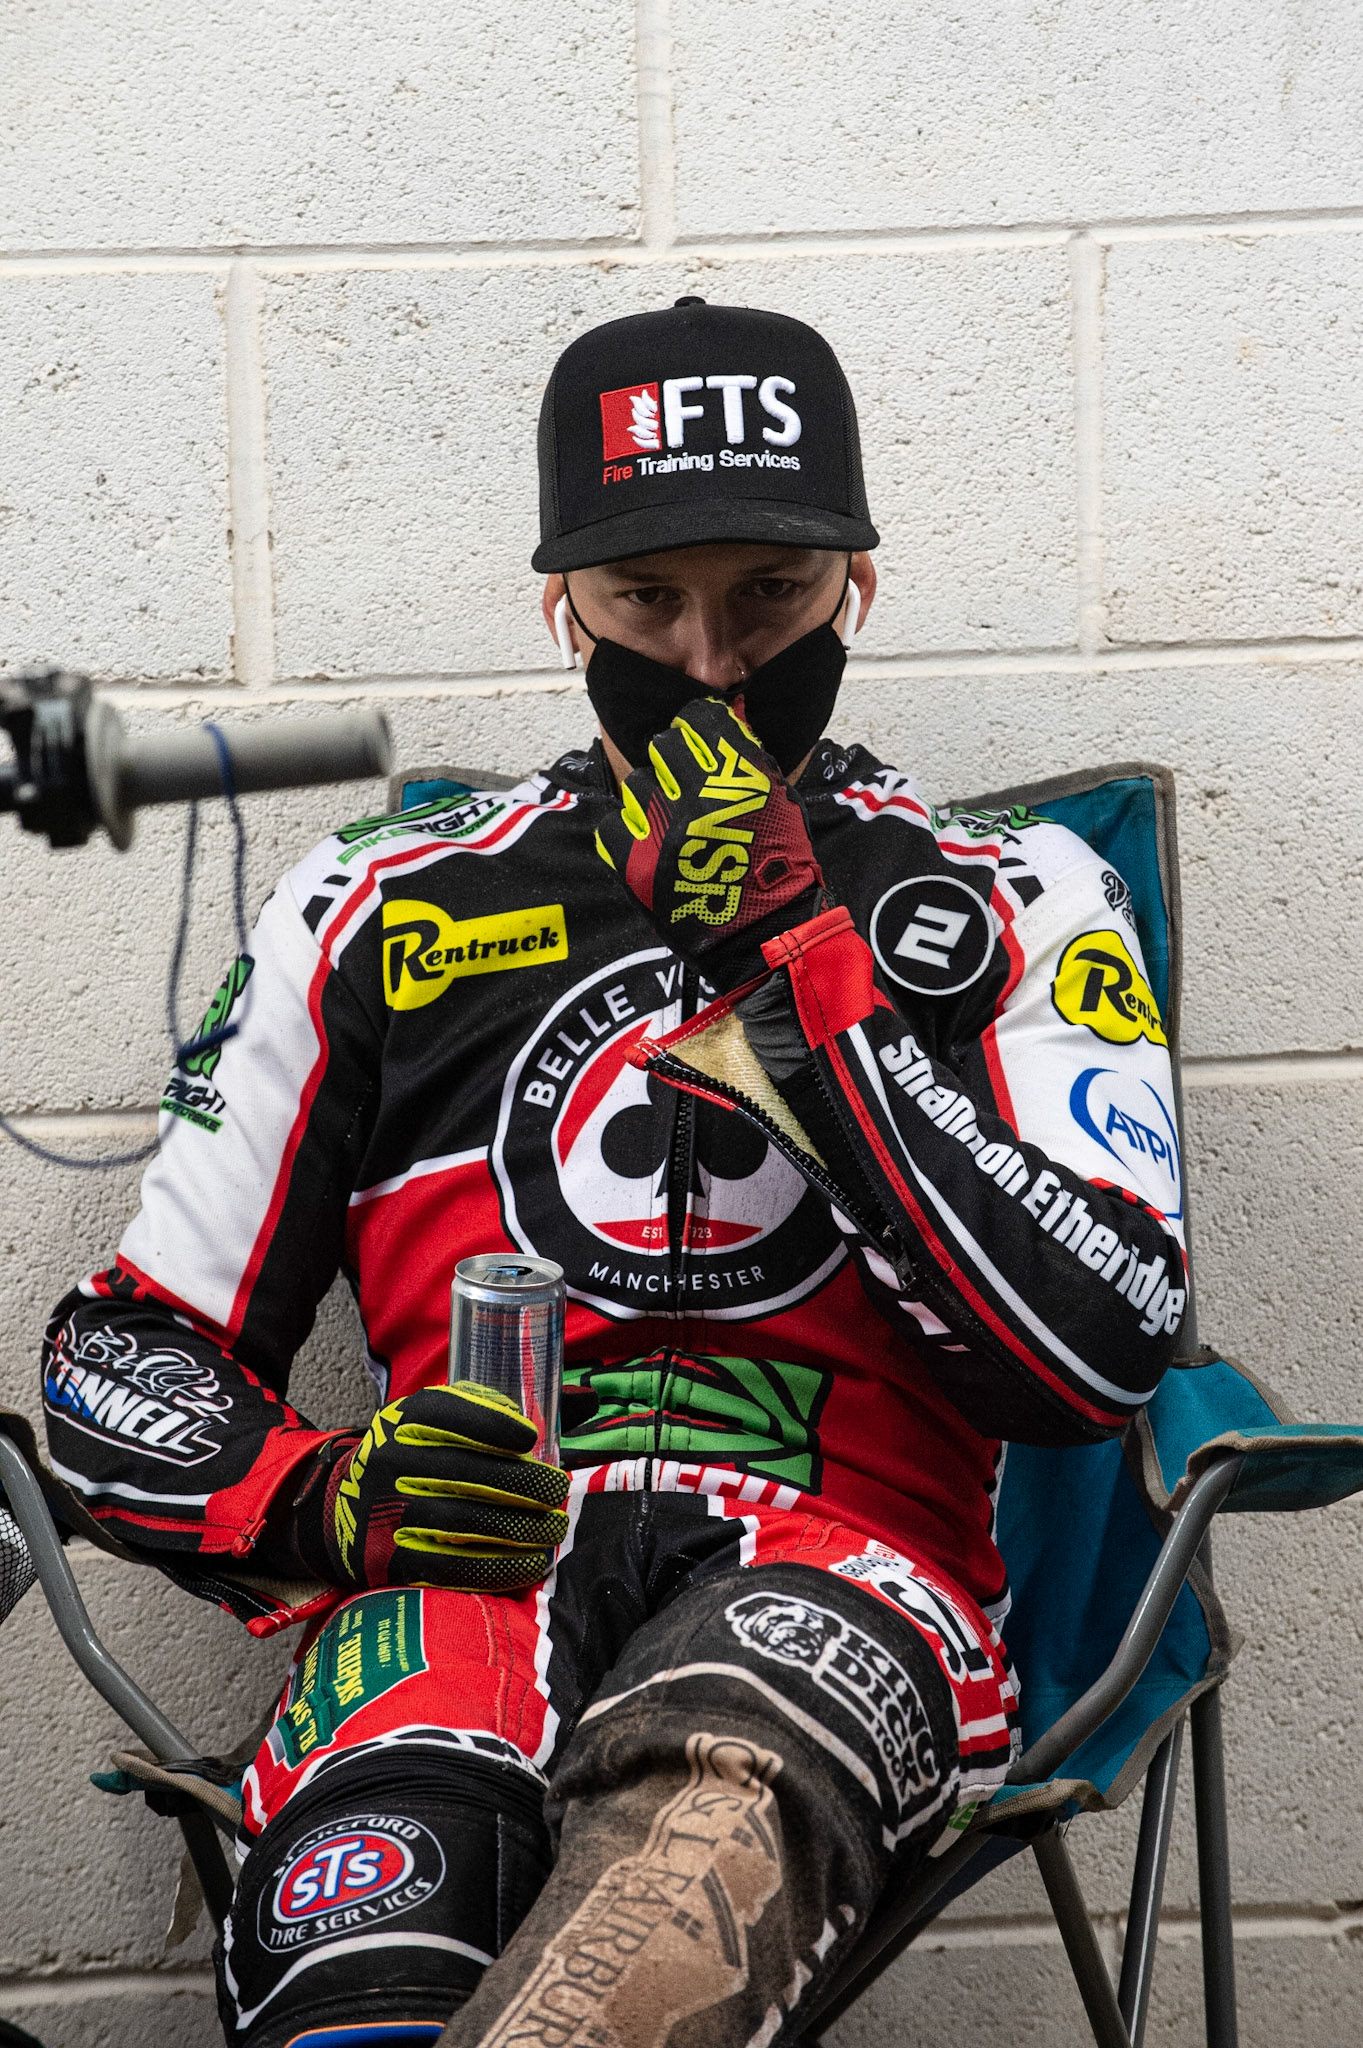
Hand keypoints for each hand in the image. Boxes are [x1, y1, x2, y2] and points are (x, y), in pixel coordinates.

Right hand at [295, 1383, 569, 1593]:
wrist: (336, 1511)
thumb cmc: (409, 1458)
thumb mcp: (433, 1422)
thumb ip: (493, 1412)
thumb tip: (576, 1405)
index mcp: (405, 1421)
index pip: (447, 1413)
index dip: (491, 1424)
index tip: (530, 1437)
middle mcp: (392, 1460)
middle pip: (466, 1471)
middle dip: (522, 1483)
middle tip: (556, 1492)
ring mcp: (389, 1511)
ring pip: (464, 1520)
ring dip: (519, 1528)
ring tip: (553, 1530)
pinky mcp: (391, 1558)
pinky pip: (452, 1565)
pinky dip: (497, 1567)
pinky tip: (529, 1564)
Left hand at [595, 697, 824, 991]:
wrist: (766, 937)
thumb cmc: (779, 869)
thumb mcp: (782, 800)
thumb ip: (751, 757)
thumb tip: (727, 714)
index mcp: (739, 774)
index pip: (695, 718)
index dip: (697, 733)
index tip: (701, 751)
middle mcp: (698, 795)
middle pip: (661, 747)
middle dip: (674, 768)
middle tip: (687, 796)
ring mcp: (663, 829)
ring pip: (637, 786)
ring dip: (652, 803)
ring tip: (674, 832)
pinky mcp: (637, 864)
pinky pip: (612, 825)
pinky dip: (628, 835)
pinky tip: (652, 851)